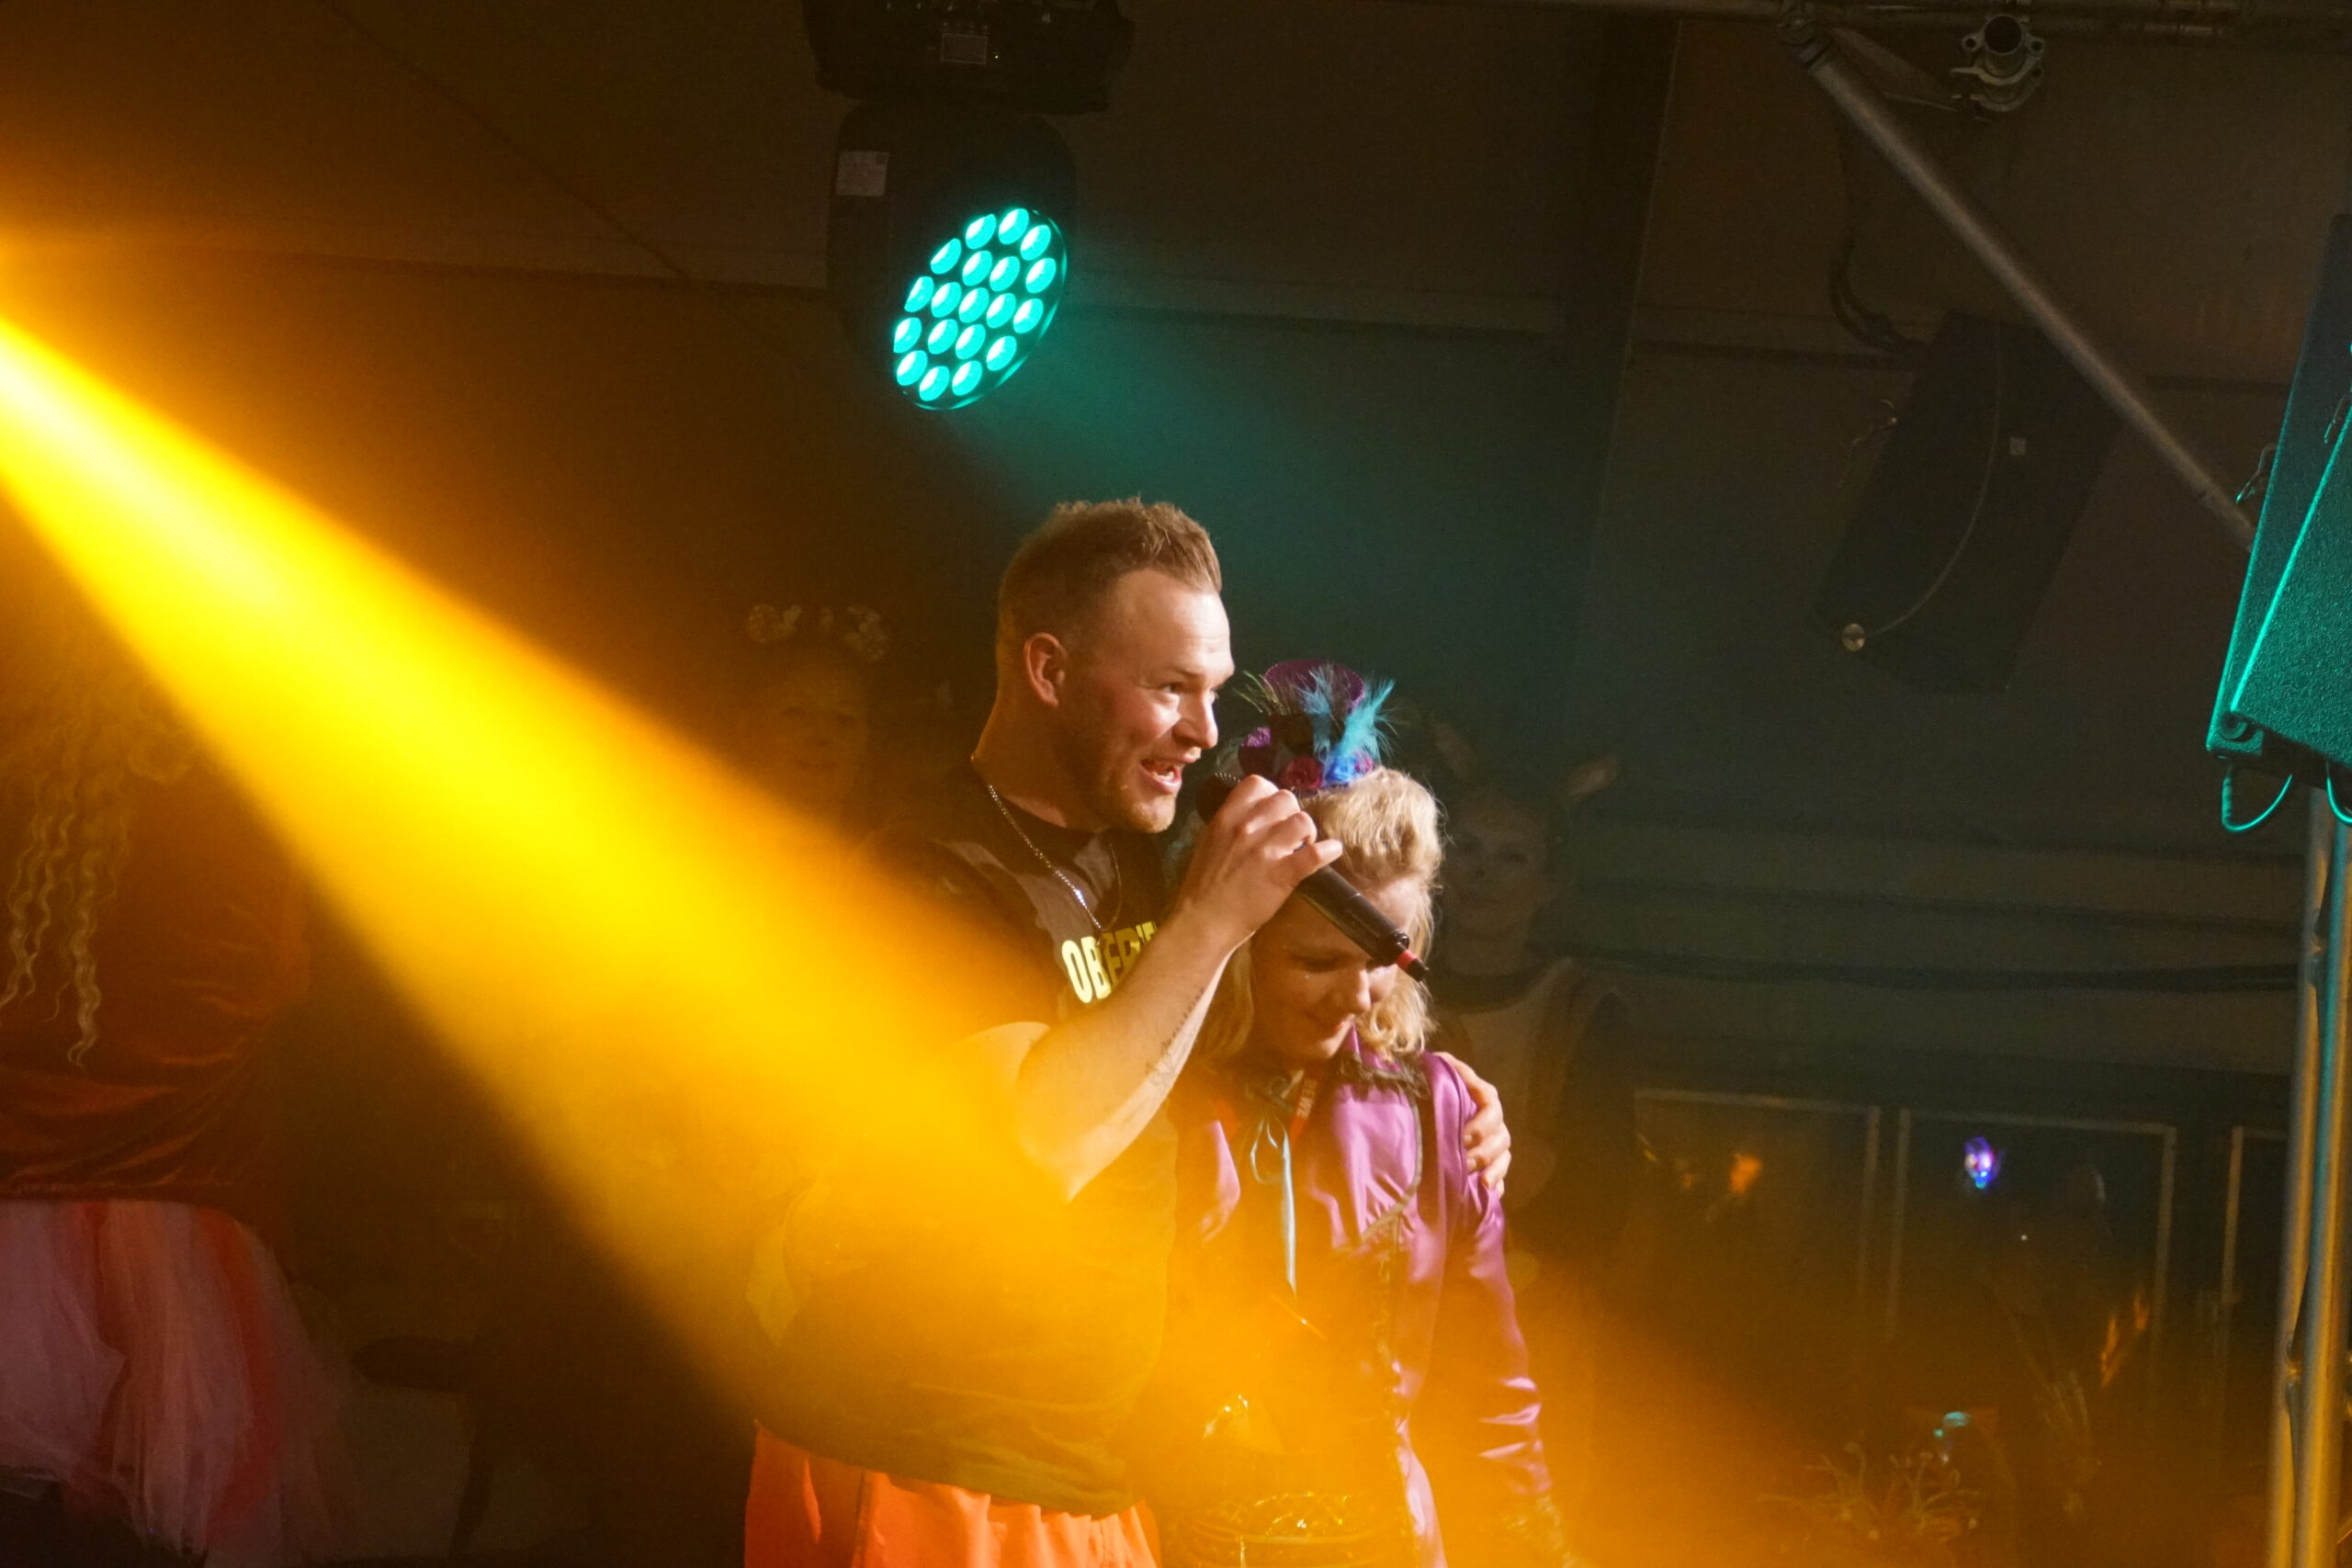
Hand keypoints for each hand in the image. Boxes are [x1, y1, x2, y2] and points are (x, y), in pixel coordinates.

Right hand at [1172, 775, 1340, 950]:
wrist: (1204, 920)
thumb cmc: (1204, 885)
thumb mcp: (1210, 842)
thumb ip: (1230, 824)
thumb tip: (1254, 815)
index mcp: (1227, 817)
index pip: (1257, 783)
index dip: (1271, 794)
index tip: (1273, 812)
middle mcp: (1247, 828)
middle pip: (1286, 799)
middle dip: (1291, 814)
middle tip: (1290, 833)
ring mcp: (1265, 850)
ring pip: (1303, 821)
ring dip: (1307, 832)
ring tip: (1304, 845)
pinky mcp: (1282, 874)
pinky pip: (1314, 854)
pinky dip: (1328, 851)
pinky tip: (1331, 851)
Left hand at [1436, 1050, 1511, 1194]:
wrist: (1431, 1105)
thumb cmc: (1436, 1085)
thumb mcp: (1440, 1069)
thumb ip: (1444, 1065)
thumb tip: (1439, 1062)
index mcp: (1483, 1096)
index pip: (1491, 1106)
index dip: (1481, 1124)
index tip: (1464, 1137)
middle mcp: (1493, 1119)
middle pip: (1501, 1136)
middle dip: (1485, 1151)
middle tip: (1467, 1161)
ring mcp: (1495, 1141)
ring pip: (1504, 1156)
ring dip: (1495, 1170)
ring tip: (1481, 1182)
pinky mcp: (1491, 1161)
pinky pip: (1501, 1175)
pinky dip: (1497, 1185)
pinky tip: (1489, 1194)